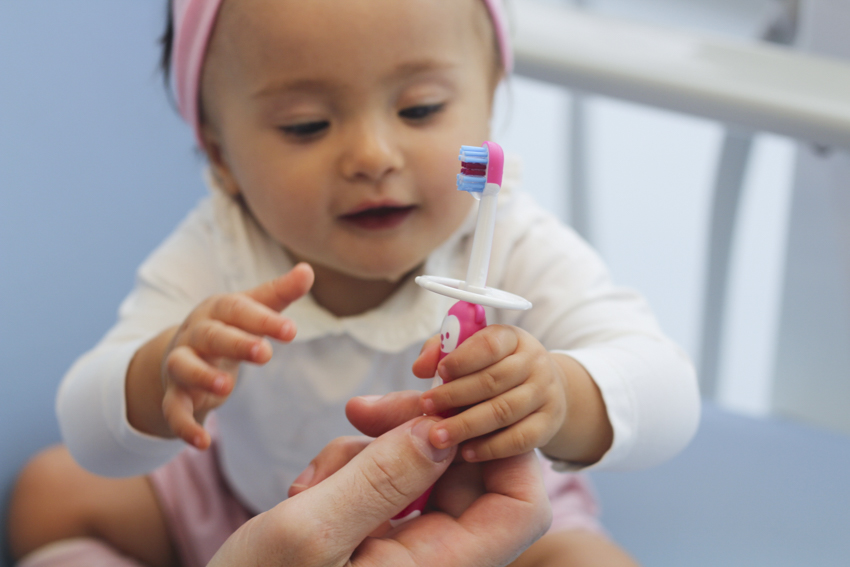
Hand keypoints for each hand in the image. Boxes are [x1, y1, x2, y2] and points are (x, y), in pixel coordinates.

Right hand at [159, 263, 313, 447]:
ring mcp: (180, 363)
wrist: (183, 353)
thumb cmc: (229, 327)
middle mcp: (195, 333)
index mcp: (217, 309)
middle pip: (211, 334)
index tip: (291, 332)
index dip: (263, 319)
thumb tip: (307, 270)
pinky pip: (173, 409)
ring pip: (183, 367)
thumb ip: (280, 292)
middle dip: (236, 342)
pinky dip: (184, 426)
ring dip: (202, 376)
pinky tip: (202, 443)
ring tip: (227, 389)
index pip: (237, 309)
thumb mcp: (252, 309)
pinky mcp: (173, 394)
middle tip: (265, 353)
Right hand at [207, 395, 550, 566]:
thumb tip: (441, 429)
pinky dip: (347, 469)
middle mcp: (433, 561)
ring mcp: (405, 549)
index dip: (504, 448)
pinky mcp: (375, 536)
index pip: (519, 505)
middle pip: (466, 473)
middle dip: (417, 431)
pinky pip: (384, 482)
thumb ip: (382, 476)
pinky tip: (306, 489)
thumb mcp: (310, 532)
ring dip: (366, 453)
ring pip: (418, 469)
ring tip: (310, 481)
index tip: (450, 408)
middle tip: (364, 409)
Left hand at [412, 325, 566, 461]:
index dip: (462, 359)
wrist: (544, 390)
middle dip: (455, 395)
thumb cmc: (494, 368)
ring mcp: (545, 394)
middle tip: (426, 408)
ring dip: (467, 425)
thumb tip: (420, 368)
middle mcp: (534, 363)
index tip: (438, 373)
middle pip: (493, 380)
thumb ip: (441, 351)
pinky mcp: (548, 424)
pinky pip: (519, 439)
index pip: (489, 344)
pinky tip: (465, 452)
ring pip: (504, 411)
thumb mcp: (472, 350)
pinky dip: (490, 448)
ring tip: (438, 435)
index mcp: (512, 338)